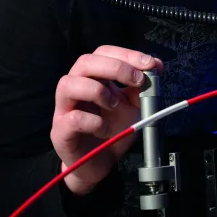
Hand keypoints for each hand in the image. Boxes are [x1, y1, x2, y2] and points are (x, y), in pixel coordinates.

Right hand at [51, 45, 163, 195]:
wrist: (100, 163)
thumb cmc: (113, 130)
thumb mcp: (134, 105)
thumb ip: (143, 86)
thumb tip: (156, 65)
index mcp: (94, 77)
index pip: (103, 53)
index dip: (126, 54)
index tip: (149, 64)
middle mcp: (76, 87)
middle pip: (85, 62)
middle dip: (115, 67)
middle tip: (137, 80)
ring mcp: (64, 109)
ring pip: (68, 84)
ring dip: (98, 91)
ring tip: (114, 105)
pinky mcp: (60, 131)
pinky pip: (72, 118)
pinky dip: (93, 121)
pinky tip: (104, 128)